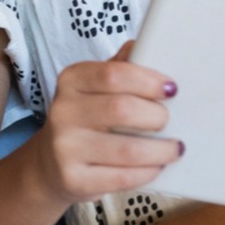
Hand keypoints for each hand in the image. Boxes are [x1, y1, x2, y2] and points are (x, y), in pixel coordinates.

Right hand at [28, 41, 182, 204]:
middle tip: (167, 121)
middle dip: (157, 117)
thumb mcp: (95, 89)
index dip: (148, 81)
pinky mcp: (73, 179)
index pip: (113, 74)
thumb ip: (120, 68)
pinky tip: (155, 166)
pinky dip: (148, 172)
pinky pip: (123, 177)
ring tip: (173, 148)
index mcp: (72, 81)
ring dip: (161, 150)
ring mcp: (65, 148)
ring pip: (128, 150)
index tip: (171, 89)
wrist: (50, 165)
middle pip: (123, 110)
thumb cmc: (85, 120)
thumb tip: (147, 45)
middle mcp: (63, 112)